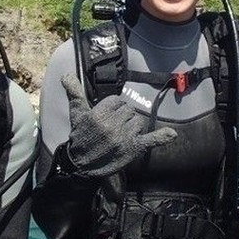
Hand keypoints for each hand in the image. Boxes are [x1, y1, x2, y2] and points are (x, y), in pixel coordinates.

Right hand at [59, 73, 176, 178]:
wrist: (81, 164)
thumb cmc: (80, 136)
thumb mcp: (76, 113)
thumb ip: (74, 92)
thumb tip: (66, 75)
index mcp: (99, 114)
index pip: (117, 100)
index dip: (113, 107)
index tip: (106, 116)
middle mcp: (112, 126)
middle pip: (129, 110)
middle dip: (122, 116)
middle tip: (111, 127)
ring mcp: (124, 138)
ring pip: (138, 121)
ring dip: (132, 126)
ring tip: (119, 134)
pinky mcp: (132, 149)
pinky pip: (150, 140)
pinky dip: (161, 137)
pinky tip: (171, 134)